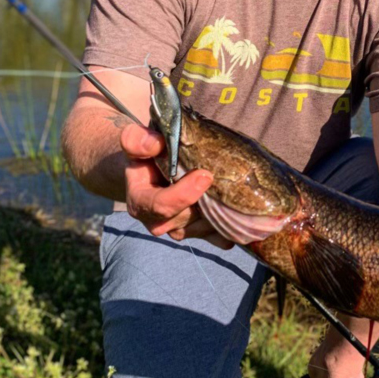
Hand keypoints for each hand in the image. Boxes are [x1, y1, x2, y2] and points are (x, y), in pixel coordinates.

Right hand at [120, 123, 233, 247]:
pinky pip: (217, 237)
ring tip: (235, 192)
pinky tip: (244, 216)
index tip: (206, 175)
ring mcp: (180, 229)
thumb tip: (156, 144)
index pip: (162, 206)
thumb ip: (136, 140)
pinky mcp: (198, 232)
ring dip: (221, 212)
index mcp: (141, 202)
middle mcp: (159, 221)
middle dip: (208, 201)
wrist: (153, 169)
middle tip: (228, 181)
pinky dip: (231, 229)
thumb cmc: (145, 154)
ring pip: (205, 227)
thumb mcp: (134, 141)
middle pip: (189, 218)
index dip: (185, 194)